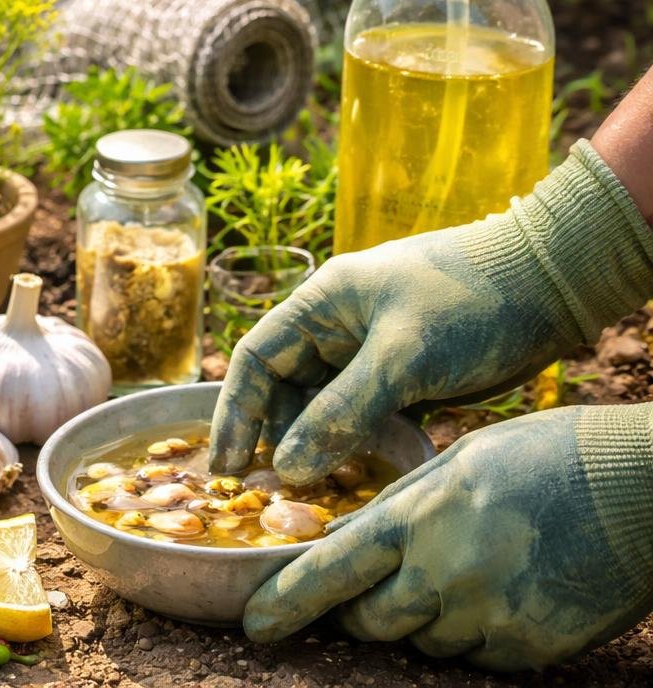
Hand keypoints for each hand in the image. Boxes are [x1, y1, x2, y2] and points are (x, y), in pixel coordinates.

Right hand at [209, 141, 652, 483]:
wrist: (551, 283)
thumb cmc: (468, 303)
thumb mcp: (402, 358)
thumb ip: (341, 412)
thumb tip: (287, 468)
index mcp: (320, 304)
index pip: (255, 361)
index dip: (234, 415)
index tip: (226, 468)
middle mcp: (336, 328)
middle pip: (286, 391)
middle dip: (279, 441)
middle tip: (272, 494)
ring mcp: (371, 353)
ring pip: (328, 410)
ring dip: (327, 449)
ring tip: (324, 493)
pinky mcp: (406, 377)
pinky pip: (369, 419)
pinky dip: (370, 447)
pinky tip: (380, 473)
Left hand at [243, 405, 652, 670]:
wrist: (643, 488)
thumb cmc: (550, 457)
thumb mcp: (458, 462)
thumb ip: (401, 505)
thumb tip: (351, 541)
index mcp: (419, 517)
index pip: (331, 572)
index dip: (287, 603)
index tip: (256, 625)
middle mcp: (445, 574)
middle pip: (369, 621)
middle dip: (358, 613)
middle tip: (366, 594)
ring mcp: (489, 617)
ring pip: (424, 641)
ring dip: (424, 618)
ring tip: (469, 569)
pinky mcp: (530, 648)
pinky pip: (478, 655)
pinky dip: (478, 632)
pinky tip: (508, 590)